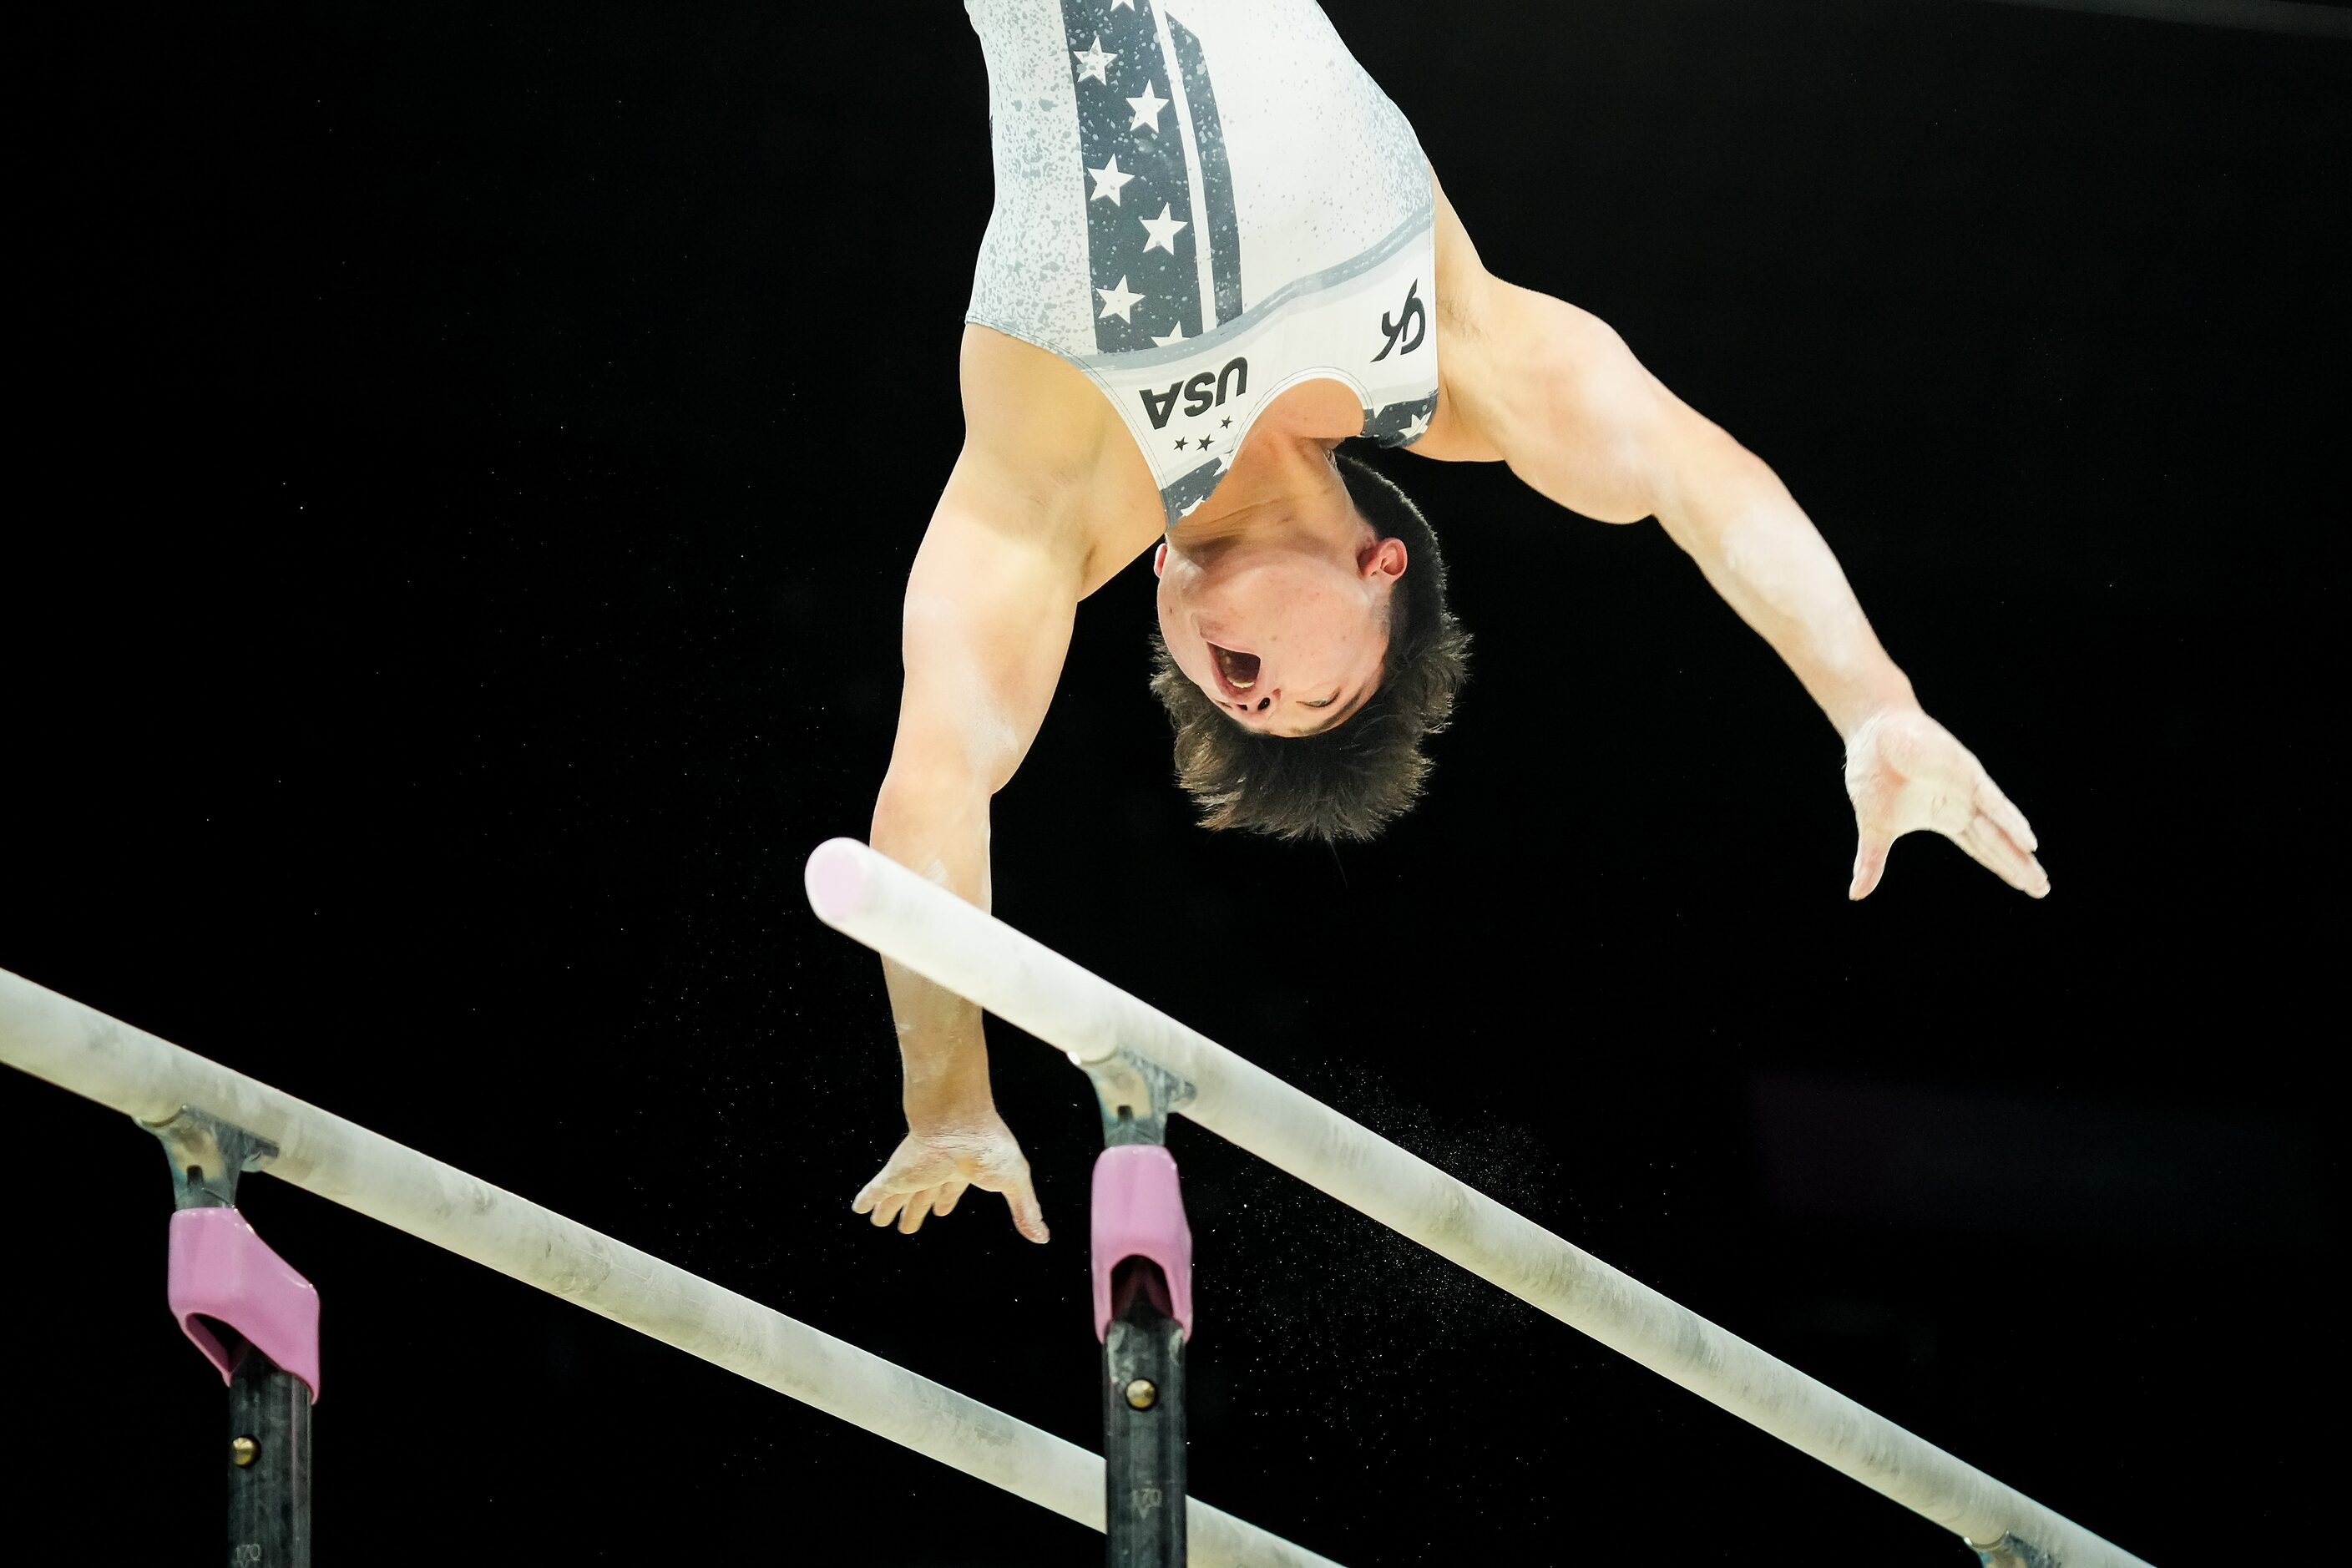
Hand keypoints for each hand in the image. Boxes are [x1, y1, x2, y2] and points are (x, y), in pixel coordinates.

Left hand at [852, 1105, 1048, 1242]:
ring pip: (898, 1195)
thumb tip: (1043, 1238)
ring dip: (890, 1208)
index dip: (945, 1201)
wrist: (957, 1120)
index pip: (951, 1189)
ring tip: (881, 1222)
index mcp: (962, 1170)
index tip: (941, 1211)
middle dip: (917, 1210)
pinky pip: (876, 1189)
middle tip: (907, 1227)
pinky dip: (866, 1199)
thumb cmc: (988, 1145)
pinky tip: (858, 1208)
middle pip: (923, 1194)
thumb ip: (1025, 1210)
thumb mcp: (1013, 1180)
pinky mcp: (895, 1173)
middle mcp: (935, 1171)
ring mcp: (913, 1172)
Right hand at [1843, 707, 2047, 899]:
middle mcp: (1963, 806)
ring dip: (2020, 852)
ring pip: (2000, 827)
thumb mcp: (1875, 827)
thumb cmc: (1874, 773)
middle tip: (2042, 890)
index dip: (2002, 868)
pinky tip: (2028, 842)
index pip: (1981, 849)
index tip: (2024, 888)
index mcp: (1946, 818)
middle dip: (2019, 868)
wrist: (1872, 733)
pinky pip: (1992, 802)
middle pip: (1997, 843)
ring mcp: (1967, 791)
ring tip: (2039, 876)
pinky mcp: (1966, 774)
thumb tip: (1856, 896)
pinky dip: (2010, 821)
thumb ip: (1872, 862)